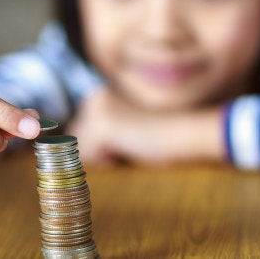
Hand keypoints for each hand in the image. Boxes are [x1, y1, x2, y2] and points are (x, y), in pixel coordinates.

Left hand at [66, 88, 224, 165]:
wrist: (184, 133)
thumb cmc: (162, 139)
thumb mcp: (126, 133)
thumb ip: (104, 137)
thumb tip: (76, 158)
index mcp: (99, 97)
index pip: (78, 135)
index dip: (99, 150)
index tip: (126, 144)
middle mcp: (94, 98)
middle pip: (74, 142)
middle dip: (96, 153)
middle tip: (129, 146)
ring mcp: (96, 110)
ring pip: (78, 151)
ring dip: (100, 157)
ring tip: (129, 148)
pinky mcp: (102, 124)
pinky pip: (88, 158)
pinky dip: (107, 162)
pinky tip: (129, 149)